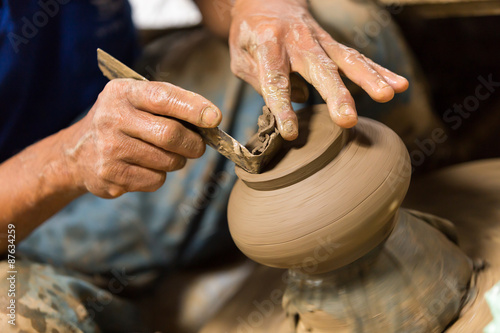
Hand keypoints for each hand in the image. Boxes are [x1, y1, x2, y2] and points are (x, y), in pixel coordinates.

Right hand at [64, 79, 220, 197]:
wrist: (77, 153)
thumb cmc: (121, 122)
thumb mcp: (136, 101)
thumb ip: (170, 104)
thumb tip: (211, 120)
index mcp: (122, 92)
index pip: (163, 98)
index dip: (193, 108)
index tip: (215, 118)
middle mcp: (112, 118)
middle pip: (170, 135)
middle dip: (193, 144)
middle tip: (198, 147)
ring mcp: (109, 148)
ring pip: (167, 161)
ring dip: (176, 161)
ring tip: (163, 154)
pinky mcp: (110, 176)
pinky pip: (155, 180)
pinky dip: (159, 176)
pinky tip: (144, 167)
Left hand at [229, 0, 408, 139]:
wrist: (265, 1)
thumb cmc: (250, 36)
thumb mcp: (241, 58)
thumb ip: (262, 81)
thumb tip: (297, 101)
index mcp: (268, 44)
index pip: (276, 80)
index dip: (283, 107)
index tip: (291, 132)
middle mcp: (298, 40)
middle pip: (320, 68)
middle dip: (336, 95)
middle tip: (347, 119)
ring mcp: (319, 40)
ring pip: (347, 59)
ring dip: (369, 79)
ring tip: (388, 95)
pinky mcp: (333, 43)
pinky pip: (357, 57)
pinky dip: (379, 70)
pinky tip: (399, 85)